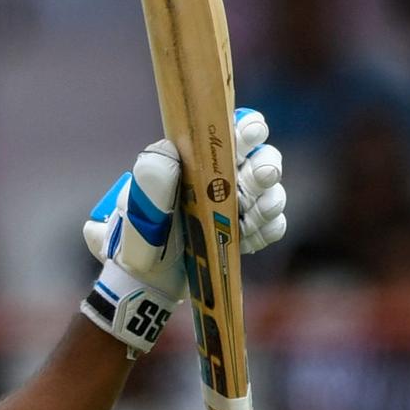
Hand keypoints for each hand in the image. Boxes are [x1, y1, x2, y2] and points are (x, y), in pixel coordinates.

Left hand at [80, 108, 286, 354]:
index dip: (247, 126)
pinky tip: (249, 237)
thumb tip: (168, 149)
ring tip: (255, 213)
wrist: (144, 282)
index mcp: (196, 160)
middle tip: (260, 177)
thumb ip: (151, 180)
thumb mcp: (136, 209)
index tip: (249, 135)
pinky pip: (273, 225)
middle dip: (266, 165)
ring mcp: (238, 206)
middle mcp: (223, 178)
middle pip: (262, 157)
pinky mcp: (246, 233)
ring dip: (270, 200)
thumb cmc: (136, 238)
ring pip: (272, 191)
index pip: (230, 131)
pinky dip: (268, 229)